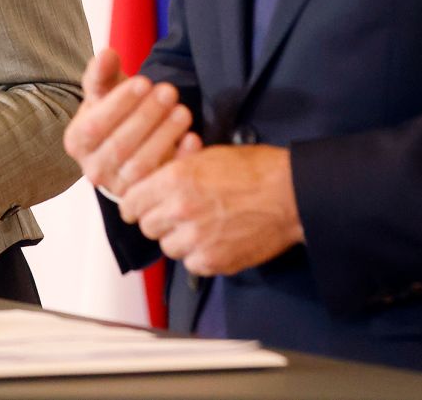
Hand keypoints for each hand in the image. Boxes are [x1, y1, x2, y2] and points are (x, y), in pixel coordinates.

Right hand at [62, 49, 198, 196]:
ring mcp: (119, 186)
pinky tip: (193, 138)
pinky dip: (179, 160)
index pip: (95, 125)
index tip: (144, 81)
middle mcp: (93, 169)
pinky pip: (163, 181)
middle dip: (147, 117)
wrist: (127, 138)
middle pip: (120, 146)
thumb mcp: (104, 89)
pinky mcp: (145, 196)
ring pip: (141, 165)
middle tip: (169, 91)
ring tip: (183, 111)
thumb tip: (106, 54)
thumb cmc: (113, 108)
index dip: (120, 104)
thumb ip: (102, 72)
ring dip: (164, 137)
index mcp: (77, 141)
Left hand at [118, 144, 302, 276]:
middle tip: (173, 216)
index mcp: (175, 179)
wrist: (290, 194)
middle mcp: (180, 210)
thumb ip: (175, 171)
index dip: (133, 205)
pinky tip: (213, 241)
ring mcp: (197, 239)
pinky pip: (191, 264)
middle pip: (147, 226)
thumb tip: (154, 183)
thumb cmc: (255, 169)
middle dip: (156, 221)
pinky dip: (198, 256)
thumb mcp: (207, 156)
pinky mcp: (214, 261)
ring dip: (177, 239)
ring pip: (167, 247)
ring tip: (197, 228)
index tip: (137, 208)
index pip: (130, 202)